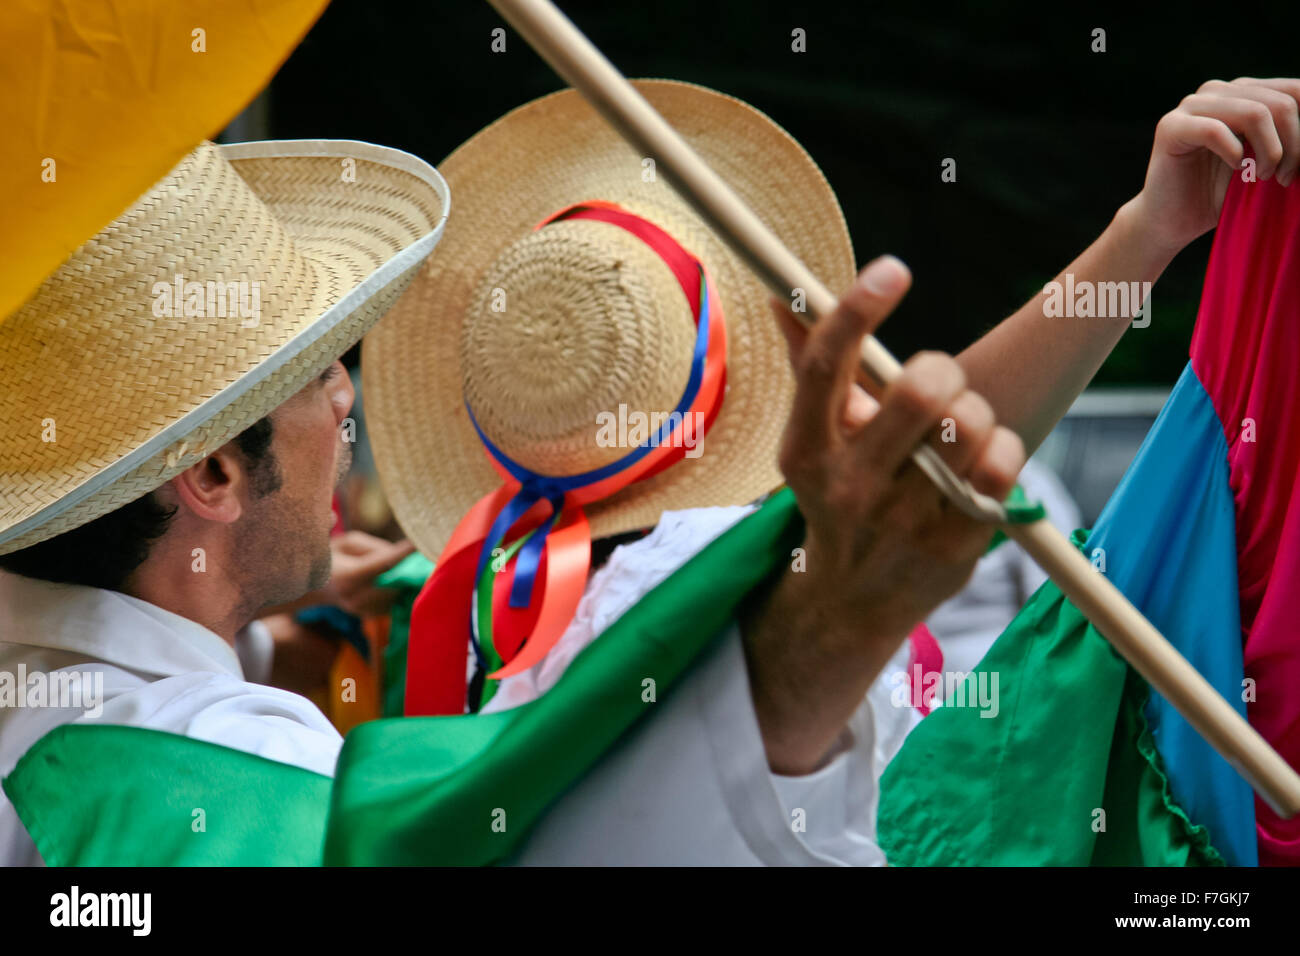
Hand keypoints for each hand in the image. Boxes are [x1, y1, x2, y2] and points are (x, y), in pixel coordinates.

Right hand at [320, 530, 414, 617]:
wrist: (317, 587)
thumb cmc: (332, 558)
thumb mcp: (346, 543)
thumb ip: (371, 546)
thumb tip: (395, 554)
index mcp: (347, 577)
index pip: (382, 564)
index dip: (402, 553)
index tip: (419, 543)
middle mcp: (356, 598)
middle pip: (394, 581)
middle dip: (408, 566)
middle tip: (421, 552)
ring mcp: (364, 610)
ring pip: (396, 591)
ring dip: (404, 577)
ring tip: (407, 563)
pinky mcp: (372, 614)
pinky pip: (393, 598)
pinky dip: (398, 587)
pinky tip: (395, 576)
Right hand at [739, 256, 1023, 774]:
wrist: (850, 602)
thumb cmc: (838, 495)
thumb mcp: (812, 440)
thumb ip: (809, 364)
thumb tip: (786, 293)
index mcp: (805, 452)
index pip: (825, 368)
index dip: (858, 310)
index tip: (893, 270)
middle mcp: (849, 488)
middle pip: (918, 392)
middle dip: (940, 369)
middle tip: (936, 382)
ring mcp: (903, 521)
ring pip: (967, 423)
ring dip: (972, 410)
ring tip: (956, 430)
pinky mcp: (953, 547)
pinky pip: (1002, 464)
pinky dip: (1001, 446)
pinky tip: (981, 458)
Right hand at [1128, 77, 1299, 254]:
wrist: (1172, 223)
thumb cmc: (1220, 196)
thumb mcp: (1266, 162)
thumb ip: (1288, 141)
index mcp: (1244, 93)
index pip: (1295, 91)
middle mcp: (1219, 91)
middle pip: (1280, 103)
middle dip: (1293, 145)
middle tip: (1284, 177)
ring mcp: (1192, 106)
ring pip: (1254, 113)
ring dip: (1269, 151)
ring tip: (1263, 177)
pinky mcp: (1171, 127)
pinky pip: (1215, 131)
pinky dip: (1234, 154)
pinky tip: (1235, 170)